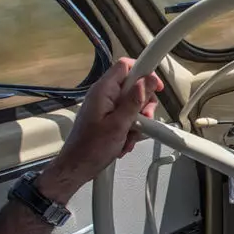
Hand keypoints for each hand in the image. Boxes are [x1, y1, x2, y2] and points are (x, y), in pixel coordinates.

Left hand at [37, 58, 163, 203]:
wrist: (77, 168)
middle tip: (143, 118)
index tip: (156, 86)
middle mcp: (103, 95)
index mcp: (103, 91)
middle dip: (143, 103)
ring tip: (132, 133)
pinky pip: (126, 116)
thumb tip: (147, 81)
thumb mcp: (118, 125)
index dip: (144, 72)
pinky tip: (126, 140)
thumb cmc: (90, 150)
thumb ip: (134, 101)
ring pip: (132, 103)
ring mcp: (105, 106)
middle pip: (133, 86)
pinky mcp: (107, 118)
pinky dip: (131, 127)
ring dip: (138, 119)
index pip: (125, 66)